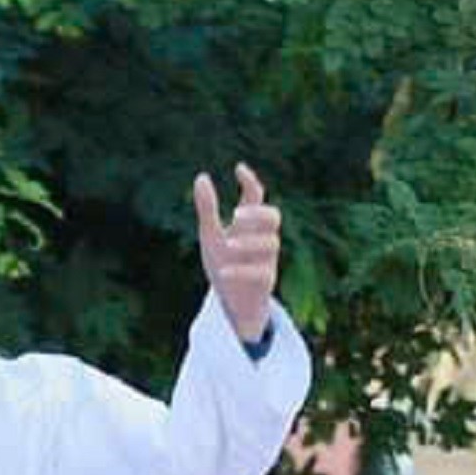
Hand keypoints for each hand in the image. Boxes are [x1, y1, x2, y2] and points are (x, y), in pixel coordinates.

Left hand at [193, 164, 282, 341]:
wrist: (234, 305)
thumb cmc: (225, 263)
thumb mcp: (211, 235)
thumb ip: (208, 208)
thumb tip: (202, 176)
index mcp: (249, 225)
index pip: (256, 198)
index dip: (251, 183)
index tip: (239, 169)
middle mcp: (261, 239)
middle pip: (274, 217)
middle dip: (258, 213)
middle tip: (236, 214)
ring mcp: (266, 261)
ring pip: (271, 244)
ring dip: (250, 242)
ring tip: (229, 244)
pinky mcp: (264, 283)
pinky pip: (261, 273)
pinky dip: (242, 271)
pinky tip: (223, 271)